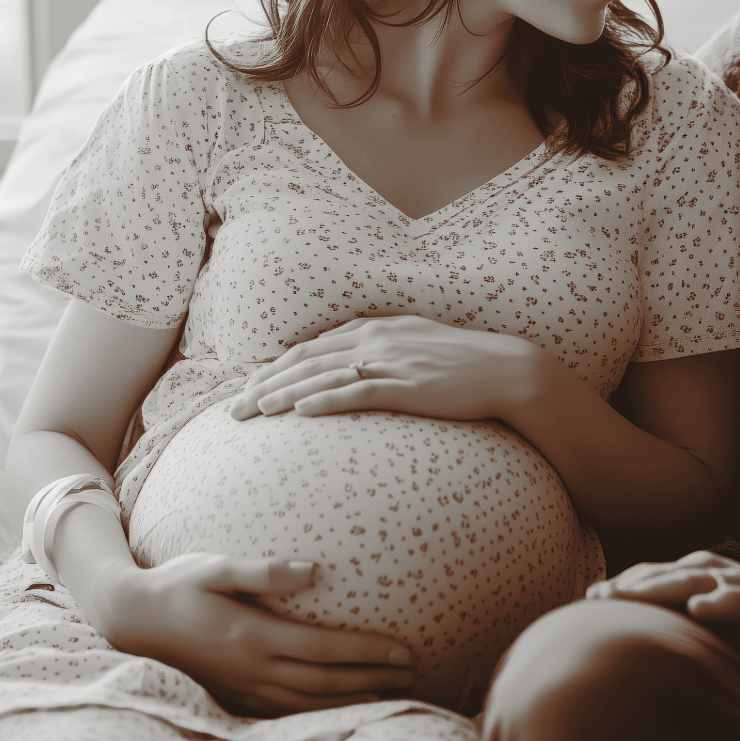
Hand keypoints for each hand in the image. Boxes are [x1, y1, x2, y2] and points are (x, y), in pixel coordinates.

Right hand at [92, 553, 415, 715]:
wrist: (131, 619)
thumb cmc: (177, 583)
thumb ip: (263, 571)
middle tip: (412, 675)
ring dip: (351, 701)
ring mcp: (242, 687)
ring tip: (387, 696)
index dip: (368, 653)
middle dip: (373, 680)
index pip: (324, 649)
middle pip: (324, 683)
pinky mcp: (234, 695)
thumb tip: (315, 570)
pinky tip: (336, 709)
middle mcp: (252, 668)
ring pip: (307, 703)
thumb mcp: (216, 565)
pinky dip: (317, 713)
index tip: (404, 651)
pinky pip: (284, 712)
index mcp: (253, 635)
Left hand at [228, 315, 548, 421]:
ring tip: (253, 413)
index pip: (311, 348)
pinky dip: (325, 401)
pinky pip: (357, 393)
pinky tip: (300, 413)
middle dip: (264, 384)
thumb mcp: (415, 343)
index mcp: (375, 327)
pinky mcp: (406, 386)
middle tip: (234, 409)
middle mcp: (376, 339)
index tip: (249, 388)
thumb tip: (350, 365)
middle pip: (305, 362)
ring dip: (283, 396)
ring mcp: (390, 362)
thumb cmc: (462, 362)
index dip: (275, 368)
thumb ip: (380, 348)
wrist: (505, 369)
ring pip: (322, 377)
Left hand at [588, 551, 739, 658]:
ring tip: (625, 596)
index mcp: (710, 573)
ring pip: (691, 579)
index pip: (657, 574)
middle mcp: (719, 572)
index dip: (625, 581)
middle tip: (592, 594)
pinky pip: (738, 601)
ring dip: (656, 587)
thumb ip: (703, 611)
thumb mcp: (732, 612)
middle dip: (627, 583)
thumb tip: (673, 623)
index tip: (592, 593)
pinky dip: (717, 601)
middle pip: (663, 573)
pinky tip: (698, 608)